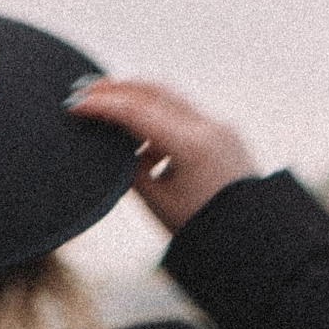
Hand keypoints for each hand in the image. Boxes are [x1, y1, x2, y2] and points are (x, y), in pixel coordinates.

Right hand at [66, 78, 258, 235]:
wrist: (254, 241)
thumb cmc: (208, 229)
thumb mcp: (158, 202)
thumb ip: (132, 170)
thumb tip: (116, 148)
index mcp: (192, 146)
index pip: (137, 112)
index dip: (101, 105)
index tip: (75, 105)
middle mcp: (209, 128)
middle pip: (154, 92)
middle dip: (117, 87)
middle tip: (85, 89)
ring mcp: (220, 127)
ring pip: (170, 97)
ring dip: (137, 96)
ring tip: (107, 104)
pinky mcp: (225, 133)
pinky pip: (185, 113)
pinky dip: (158, 113)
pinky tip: (139, 129)